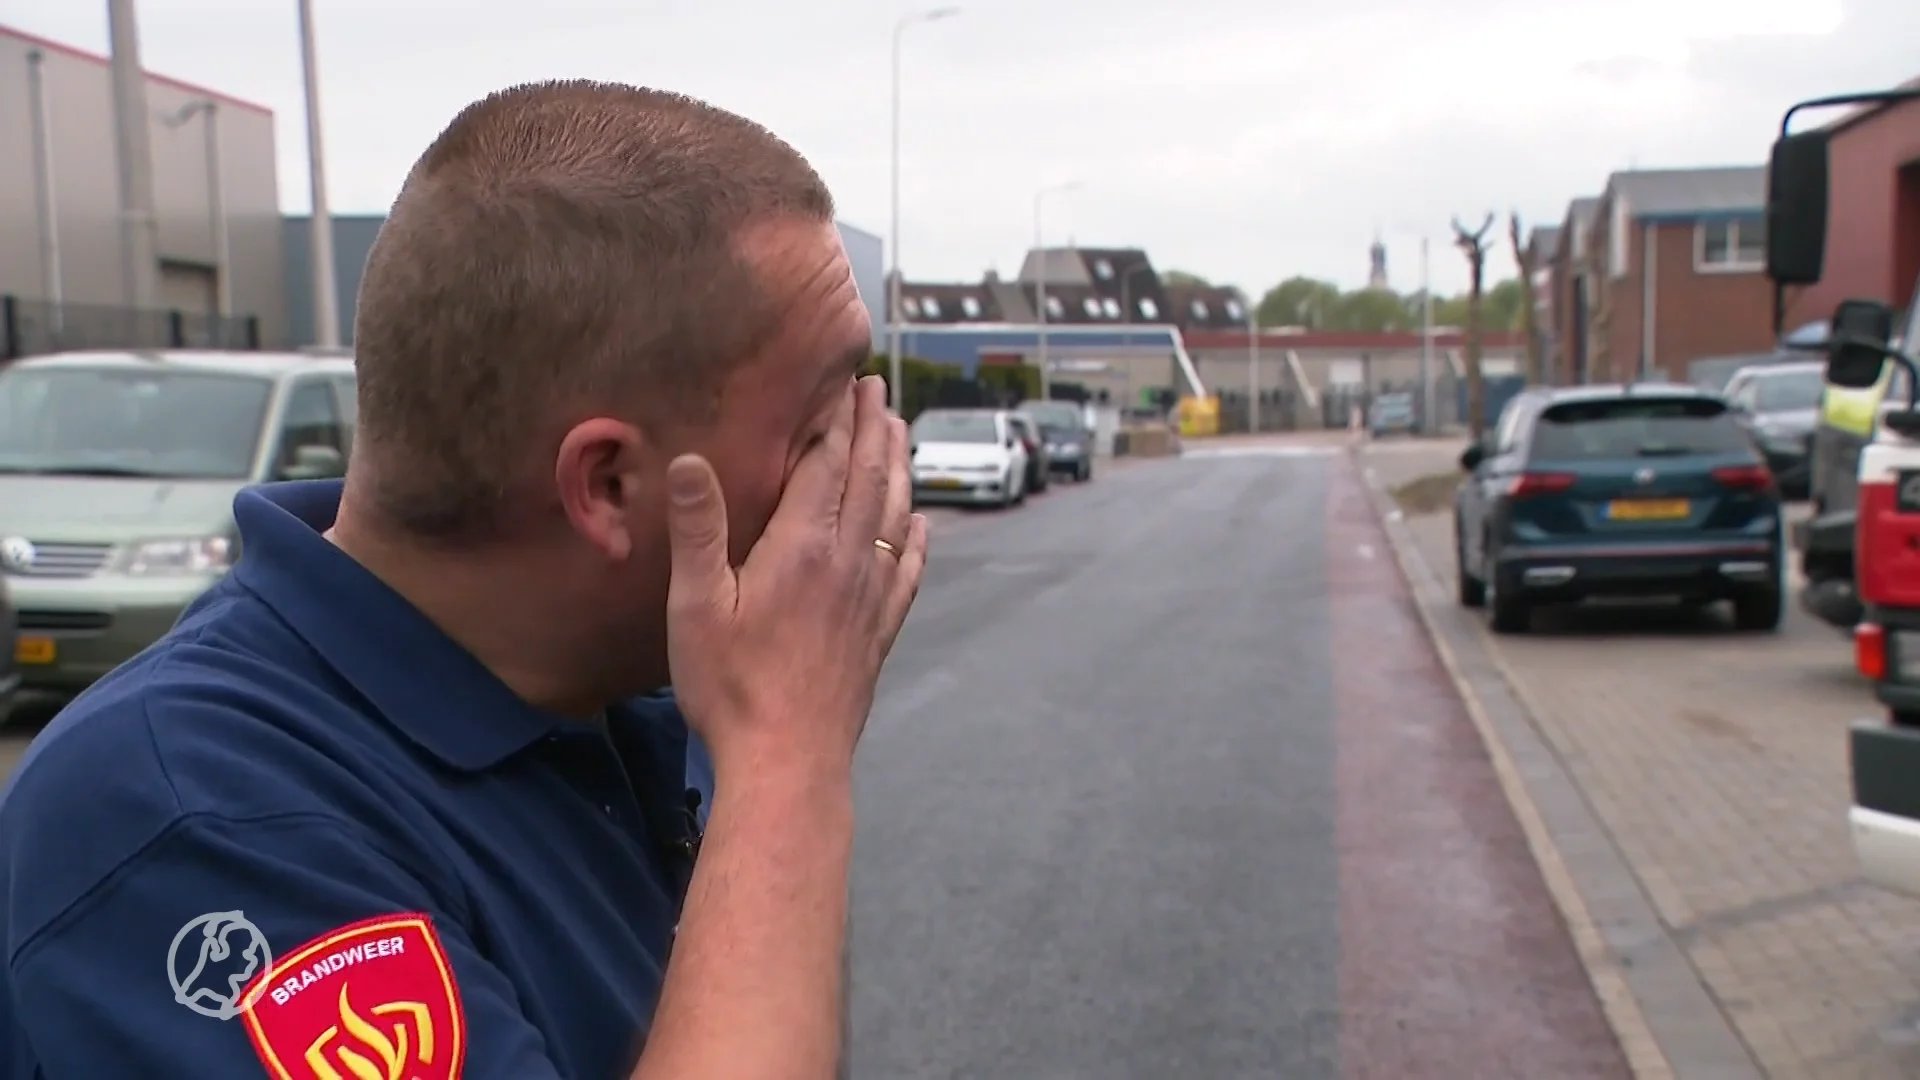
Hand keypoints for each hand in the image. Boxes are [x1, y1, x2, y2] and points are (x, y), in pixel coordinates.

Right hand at [662, 375, 926, 779]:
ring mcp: (870, 599)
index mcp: (801, 548)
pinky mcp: (879, 634)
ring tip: (900, 433)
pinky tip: (923, 524)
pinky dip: (919, 538)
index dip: (834, 419)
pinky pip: (909, 572)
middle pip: (869, 479)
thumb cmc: (731, 688)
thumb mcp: (695, 606)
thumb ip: (698, 530)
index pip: (825, 465)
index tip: (843, 380)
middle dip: (873, 428)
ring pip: (896, 517)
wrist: (789, 763)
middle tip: (877, 388)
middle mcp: (847, 563)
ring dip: (899, 468)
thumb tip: (689, 460)